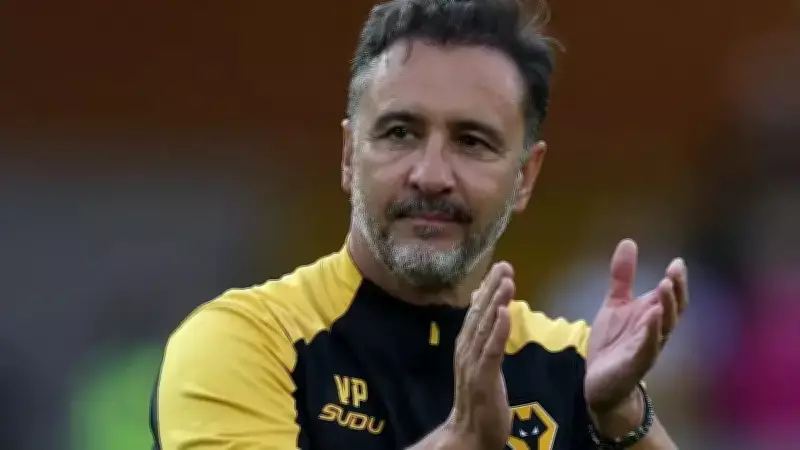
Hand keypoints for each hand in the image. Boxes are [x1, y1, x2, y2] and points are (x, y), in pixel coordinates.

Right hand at [446, 262, 515, 449]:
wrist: (469, 434)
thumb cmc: (478, 400)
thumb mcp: (481, 363)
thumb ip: (484, 337)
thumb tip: (486, 309)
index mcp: (466, 346)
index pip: (476, 311)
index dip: (487, 289)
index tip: (498, 267)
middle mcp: (465, 350)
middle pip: (479, 313)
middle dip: (492, 288)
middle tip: (504, 265)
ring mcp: (472, 363)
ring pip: (485, 327)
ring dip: (495, 302)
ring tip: (506, 280)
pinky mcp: (483, 378)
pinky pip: (491, 350)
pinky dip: (498, 330)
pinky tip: (505, 312)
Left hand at [584, 239, 688, 417]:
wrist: (600, 383)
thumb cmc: (613, 343)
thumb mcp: (615, 304)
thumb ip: (622, 277)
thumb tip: (629, 242)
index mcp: (652, 316)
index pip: (670, 297)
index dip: (676, 281)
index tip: (678, 262)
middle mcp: (655, 332)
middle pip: (673, 310)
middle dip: (676, 291)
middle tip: (675, 272)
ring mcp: (647, 348)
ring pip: (663, 328)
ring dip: (666, 308)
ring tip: (665, 286)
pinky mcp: (635, 363)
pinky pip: (647, 348)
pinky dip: (650, 333)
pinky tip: (651, 317)